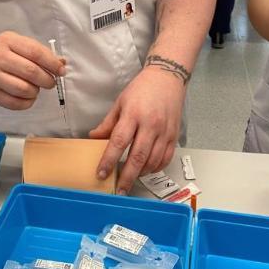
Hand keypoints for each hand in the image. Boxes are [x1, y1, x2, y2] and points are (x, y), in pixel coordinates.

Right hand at [0, 31, 64, 110]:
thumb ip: (40, 52)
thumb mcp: (19, 43)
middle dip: (47, 80)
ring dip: (36, 91)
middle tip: (51, 82)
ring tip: (36, 87)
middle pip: (30, 72)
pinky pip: (14, 103)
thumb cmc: (4, 51)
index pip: (35, 52)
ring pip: (23, 89)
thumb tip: (61, 64)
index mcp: (7, 41)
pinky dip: (27, 102)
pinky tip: (28, 96)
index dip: (52, 63)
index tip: (60, 70)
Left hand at [89, 67, 183, 194]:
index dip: (108, 159)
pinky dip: (155, 168)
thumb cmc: (142, 89)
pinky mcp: (174, 136)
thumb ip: (108, 123)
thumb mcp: (120, 102)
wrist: (167, 78)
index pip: (119, 142)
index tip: (101, 173)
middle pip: (137, 156)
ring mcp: (164, 131)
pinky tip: (146, 169)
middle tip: (119, 190)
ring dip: (141, 174)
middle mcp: (151, 124)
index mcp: (133, 114)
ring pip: (153, 161)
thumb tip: (94, 138)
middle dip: (126, 176)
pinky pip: (165, 158)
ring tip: (130, 179)